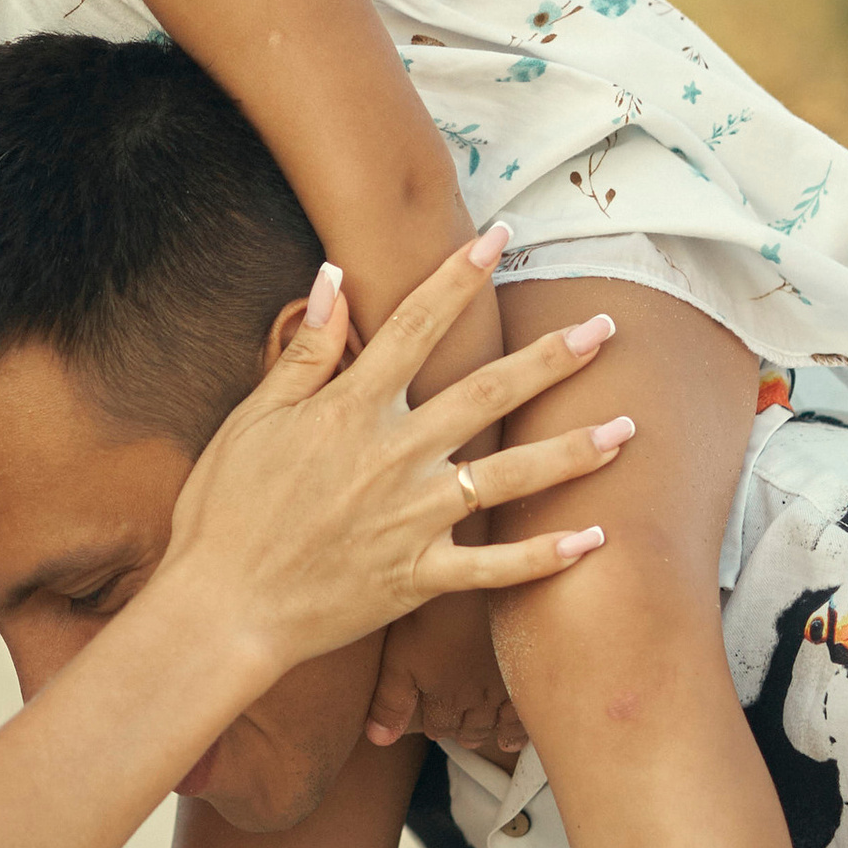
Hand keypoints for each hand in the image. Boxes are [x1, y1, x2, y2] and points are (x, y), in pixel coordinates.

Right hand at [161, 229, 633, 687]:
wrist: (221, 608)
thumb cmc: (224, 512)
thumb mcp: (252, 419)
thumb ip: (305, 353)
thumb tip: (331, 278)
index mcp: (350, 412)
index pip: (414, 327)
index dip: (457, 279)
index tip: (498, 239)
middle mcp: (393, 458)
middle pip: (486, 394)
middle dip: (551, 359)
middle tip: (605, 327)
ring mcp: (412, 519)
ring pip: (509, 478)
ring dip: (572, 451)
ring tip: (626, 428)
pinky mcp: (418, 578)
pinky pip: (495, 568)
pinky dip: (545, 556)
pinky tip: (594, 538)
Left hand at [366, 588, 525, 758]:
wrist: (488, 580)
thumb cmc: (438, 611)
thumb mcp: (401, 654)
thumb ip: (391, 700)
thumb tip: (378, 740)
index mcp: (444, 695)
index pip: (440, 726)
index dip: (436, 727)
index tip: (434, 727)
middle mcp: (477, 700)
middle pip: (470, 728)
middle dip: (461, 732)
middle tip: (461, 734)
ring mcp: (507, 689)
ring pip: (498, 724)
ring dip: (488, 731)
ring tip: (484, 737)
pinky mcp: (533, 675)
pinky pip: (526, 715)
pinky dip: (518, 729)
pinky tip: (516, 733)